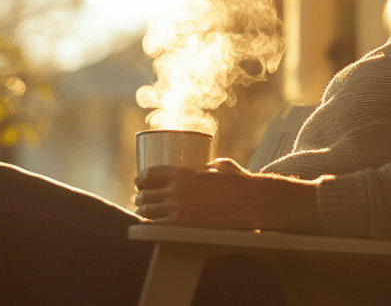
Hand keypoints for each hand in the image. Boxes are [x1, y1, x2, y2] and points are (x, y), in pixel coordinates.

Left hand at [134, 158, 320, 231]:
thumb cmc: (239, 182)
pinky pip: (157, 226)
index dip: (140, 179)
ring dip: (142, 212)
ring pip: (148, 211)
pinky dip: (150, 225)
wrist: (251, 201)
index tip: (139, 182)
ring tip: (143, 212)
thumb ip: (207, 165)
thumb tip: (204, 165)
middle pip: (145, 194)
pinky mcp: (184, 225)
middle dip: (140, 197)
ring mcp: (179, 209)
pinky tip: (150, 225)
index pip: (149, 174)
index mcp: (182, 172)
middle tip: (140, 199)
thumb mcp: (220, 165)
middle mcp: (176, 190)